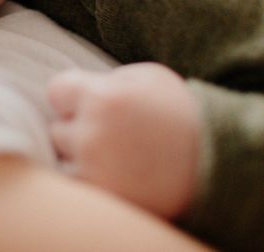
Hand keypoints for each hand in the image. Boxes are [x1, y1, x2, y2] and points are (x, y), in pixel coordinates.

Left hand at [47, 63, 199, 219]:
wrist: (215, 161)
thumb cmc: (178, 111)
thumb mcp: (145, 77)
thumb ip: (104, 79)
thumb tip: (77, 86)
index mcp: (101, 97)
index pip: (55, 91)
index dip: (70, 97)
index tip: (87, 102)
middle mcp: (92, 132)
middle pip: (58, 129)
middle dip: (76, 128)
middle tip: (108, 132)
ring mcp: (96, 167)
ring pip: (66, 159)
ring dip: (81, 157)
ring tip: (114, 152)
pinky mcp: (104, 194)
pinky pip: (78, 183)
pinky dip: (91, 178)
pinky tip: (115, 170)